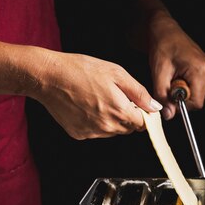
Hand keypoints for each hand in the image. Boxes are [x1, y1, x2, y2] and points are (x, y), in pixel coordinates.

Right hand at [0, 40, 161, 139]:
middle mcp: (106, 127)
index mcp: (119, 112)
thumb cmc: (80, 70)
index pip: (142, 123)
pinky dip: (94, 122)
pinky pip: (94, 132)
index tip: (134, 103)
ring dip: (110, 119)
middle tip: (112, 96)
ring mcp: (91, 132)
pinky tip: (85, 106)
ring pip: (111, 131)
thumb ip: (139, 93)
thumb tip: (155, 108)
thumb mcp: (116, 73)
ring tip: (96, 98)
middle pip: (127, 128)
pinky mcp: (78, 134)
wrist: (49, 77)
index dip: (141, 112)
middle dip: (126, 115)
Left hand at [130, 0, 204, 119]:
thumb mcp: (158, 73)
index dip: (180, 105)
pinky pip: (201, 90)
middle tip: (171, 81)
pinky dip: (189, 88)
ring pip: (199, 97)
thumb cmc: (162, 47)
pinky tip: (182, 76)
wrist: (166, 32)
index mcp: (200, 69)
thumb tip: (169, 114)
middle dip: (181, 97)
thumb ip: (163, 96)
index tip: (169, 94)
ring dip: (185, 93)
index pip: (195, 103)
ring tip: (176, 76)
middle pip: (197, 101)